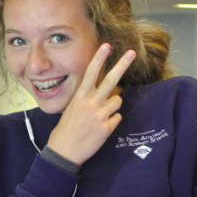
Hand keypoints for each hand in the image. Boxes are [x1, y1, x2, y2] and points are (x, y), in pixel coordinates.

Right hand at [47, 44, 135, 165]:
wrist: (64, 151)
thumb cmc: (67, 128)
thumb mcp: (73, 107)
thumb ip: (88, 97)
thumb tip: (107, 90)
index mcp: (80, 96)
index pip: (91, 73)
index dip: (99, 58)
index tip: (107, 46)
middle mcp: (91, 102)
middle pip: (111, 80)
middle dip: (122, 65)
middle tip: (132, 53)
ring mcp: (100, 114)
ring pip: (118, 100)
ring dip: (113, 105)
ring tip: (101, 115)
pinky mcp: (107, 127)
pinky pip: (117, 117)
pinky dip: (112, 121)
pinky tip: (101, 127)